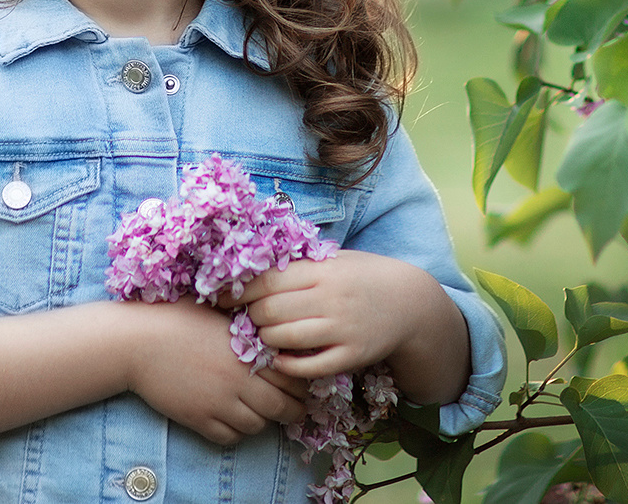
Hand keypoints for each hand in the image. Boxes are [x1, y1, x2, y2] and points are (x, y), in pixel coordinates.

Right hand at [124, 298, 311, 445]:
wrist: (136, 340)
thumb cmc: (175, 316)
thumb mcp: (217, 311)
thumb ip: (246, 322)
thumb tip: (272, 325)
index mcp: (246, 349)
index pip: (291, 375)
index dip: (299, 381)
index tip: (298, 381)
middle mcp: (237, 379)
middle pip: (282, 407)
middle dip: (292, 409)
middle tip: (292, 405)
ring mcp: (218, 402)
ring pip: (258, 426)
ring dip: (263, 420)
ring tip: (259, 410)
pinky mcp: (199, 419)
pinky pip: (230, 437)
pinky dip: (237, 432)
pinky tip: (233, 418)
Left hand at [232, 250, 431, 378]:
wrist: (409, 303)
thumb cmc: (361, 276)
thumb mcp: (332, 260)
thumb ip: (297, 265)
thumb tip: (246, 267)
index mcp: (321, 270)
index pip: (266, 280)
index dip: (236, 290)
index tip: (218, 296)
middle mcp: (330, 298)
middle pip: (268, 311)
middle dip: (249, 316)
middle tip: (244, 318)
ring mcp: (341, 328)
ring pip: (282, 338)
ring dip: (264, 339)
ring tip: (262, 335)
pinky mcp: (351, 355)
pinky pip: (307, 367)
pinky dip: (286, 365)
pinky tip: (280, 359)